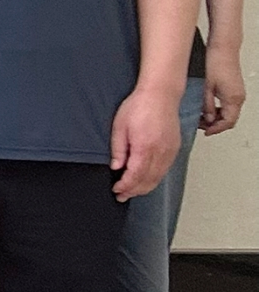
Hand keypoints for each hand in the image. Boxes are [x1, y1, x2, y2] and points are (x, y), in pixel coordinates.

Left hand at [112, 82, 184, 201]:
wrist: (160, 95)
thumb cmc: (138, 106)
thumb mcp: (119, 126)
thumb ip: (118, 149)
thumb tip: (116, 167)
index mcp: (145, 147)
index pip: (135, 175)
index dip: (126, 186)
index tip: (117, 190)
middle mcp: (160, 152)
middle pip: (148, 180)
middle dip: (134, 191)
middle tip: (122, 196)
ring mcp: (170, 151)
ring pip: (158, 177)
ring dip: (145, 187)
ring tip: (132, 192)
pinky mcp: (175, 148)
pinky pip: (165, 169)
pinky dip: (155, 178)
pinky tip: (146, 180)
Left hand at [205, 48, 242, 138]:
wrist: (223, 49)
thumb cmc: (216, 63)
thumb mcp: (207, 87)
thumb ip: (207, 105)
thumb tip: (207, 119)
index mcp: (233, 98)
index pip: (228, 122)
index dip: (216, 129)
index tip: (206, 132)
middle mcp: (239, 97)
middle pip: (230, 119)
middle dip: (216, 125)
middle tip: (201, 125)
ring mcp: (238, 93)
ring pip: (229, 113)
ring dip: (216, 117)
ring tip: (201, 117)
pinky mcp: (235, 89)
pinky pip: (229, 106)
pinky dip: (219, 110)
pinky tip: (207, 108)